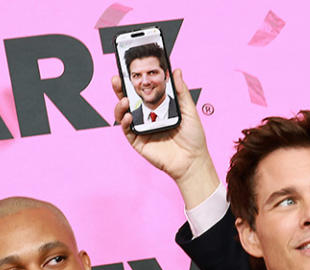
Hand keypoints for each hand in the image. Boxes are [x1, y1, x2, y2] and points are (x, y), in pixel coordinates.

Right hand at [111, 68, 219, 206]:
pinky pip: (127, 130)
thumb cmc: (193, 137)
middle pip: (128, 99)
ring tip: (125, 99)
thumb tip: (176, 70)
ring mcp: (141, 128)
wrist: (192, 160)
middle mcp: (147, 116)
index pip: (142, 90)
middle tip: (116, 78)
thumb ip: (180, 91)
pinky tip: (129, 116)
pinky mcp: (138, 141)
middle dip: (119, 88)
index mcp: (158, 107)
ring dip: (120, 105)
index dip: (133, 80)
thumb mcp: (189, 110)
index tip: (127, 69)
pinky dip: (125, 122)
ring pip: (123, 114)